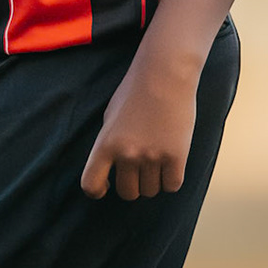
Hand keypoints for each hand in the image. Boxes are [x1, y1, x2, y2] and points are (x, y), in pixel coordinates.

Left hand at [80, 61, 198, 200]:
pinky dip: (171, 179)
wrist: (165, 74)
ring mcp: (152, 156)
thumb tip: (111, 167)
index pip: (91, 184)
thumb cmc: (136, 91)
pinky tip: (170, 163)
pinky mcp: (176, 157)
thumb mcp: (110, 116)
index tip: (105, 187)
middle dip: (133, 185)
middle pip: (128, 193)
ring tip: (157, 160)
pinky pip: (172, 185)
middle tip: (139, 170)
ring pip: (151, 191)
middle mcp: (127, 154)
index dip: (97, 191)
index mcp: (106, 143)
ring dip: (153, 181)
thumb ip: (109, 143)